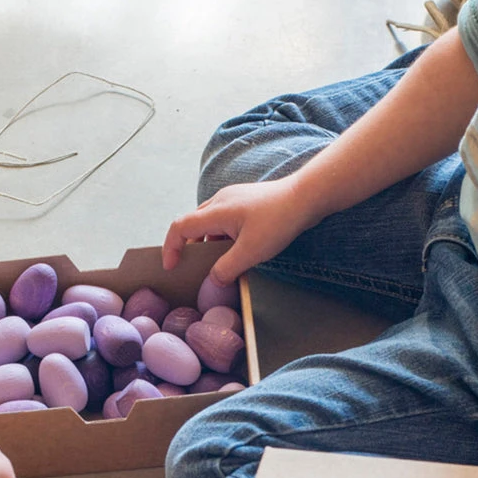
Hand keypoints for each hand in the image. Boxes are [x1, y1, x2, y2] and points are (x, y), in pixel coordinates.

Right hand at [162, 176, 319, 284]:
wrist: (306, 196)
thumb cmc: (278, 221)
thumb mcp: (251, 252)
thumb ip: (228, 268)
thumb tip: (213, 280)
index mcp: (215, 212)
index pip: (180, 227)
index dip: (171, 248)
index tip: (171, 266)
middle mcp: (219, 202)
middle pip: (193, 225)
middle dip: (188, 247)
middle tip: (192, 268)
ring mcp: (233, 200)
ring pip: (209, 223)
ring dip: (207, 243)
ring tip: (215, 264)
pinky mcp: (246, 202)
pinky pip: (224, 221)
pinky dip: (222, 237)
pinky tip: (235, 251)